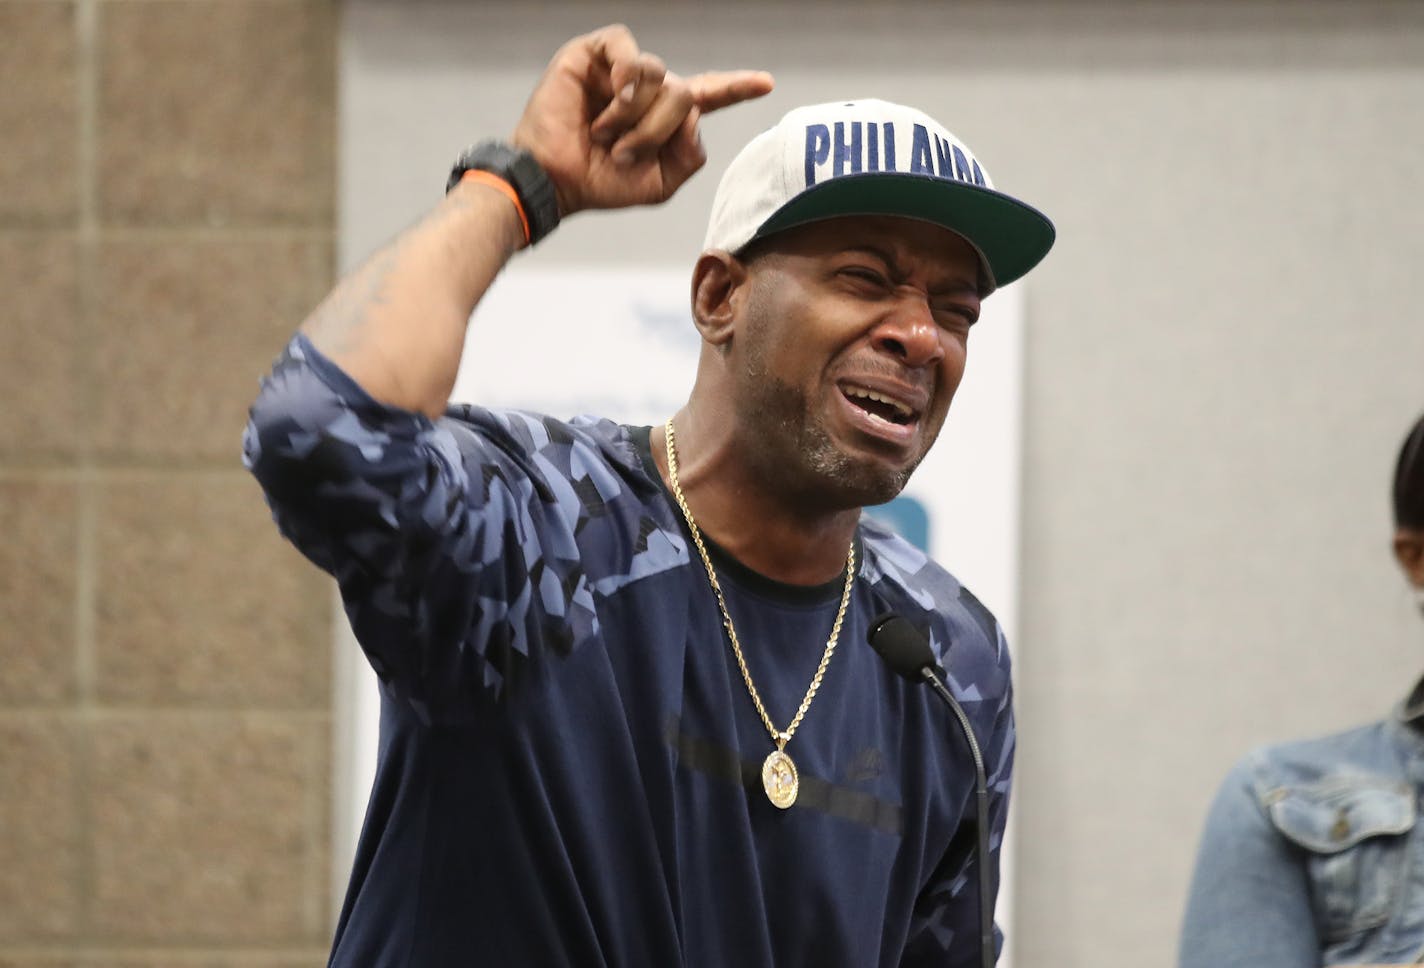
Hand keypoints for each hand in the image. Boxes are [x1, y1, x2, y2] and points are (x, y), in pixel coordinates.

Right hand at [511, 24, 773, 215]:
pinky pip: (627, 48)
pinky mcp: (593, 54)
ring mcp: (620, 69)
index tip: (766, 83)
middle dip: (658, 129)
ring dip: (635, 115)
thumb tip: (694, 113)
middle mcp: (646, 89)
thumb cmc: (602, 183)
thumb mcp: (661, 182)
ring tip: (604, 134)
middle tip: (623, 152)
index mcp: (664, 117)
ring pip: (658, 75)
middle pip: (685, 92)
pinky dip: (624, 77)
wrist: (557, 180)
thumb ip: (690, 153)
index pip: (707, 95)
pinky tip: (612, 97)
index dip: (736, 88)